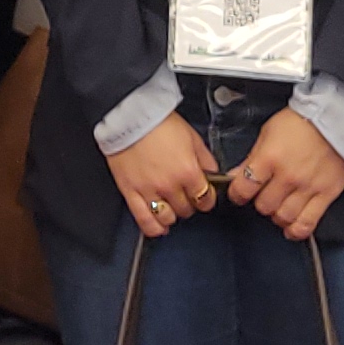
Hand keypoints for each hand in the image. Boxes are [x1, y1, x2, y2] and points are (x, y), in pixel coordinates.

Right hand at [106, 113, 222, 241]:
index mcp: (188, 172)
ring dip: (172, 215)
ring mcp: (149, 191)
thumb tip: (214, 175)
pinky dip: (153, 228)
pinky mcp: (130, 192)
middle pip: (186, 210)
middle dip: (188, 203)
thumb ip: (206, 160)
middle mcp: (170, 186)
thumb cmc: (160, 123)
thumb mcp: (192, 138)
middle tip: (184, 194)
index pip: (205, 200)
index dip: (206, 198)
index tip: (202, 195)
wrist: (130, 115)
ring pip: (167, 218)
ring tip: (171, 206)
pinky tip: (159, 227)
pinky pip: (143, 220)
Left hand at [225, 108, 343, 240]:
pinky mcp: (326, 195)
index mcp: (270, 158)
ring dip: (277, 215)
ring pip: (283, 217)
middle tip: (264, 195)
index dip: (237, 194)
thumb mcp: (268, 132)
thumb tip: (235, 175)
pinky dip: (296, 230)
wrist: (336, 119)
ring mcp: (308, 187)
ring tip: (278, 206)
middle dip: (260, 202)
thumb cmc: (301, 122)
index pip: (244, 188)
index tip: (239, 193)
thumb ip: (252, 158)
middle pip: (264, 206)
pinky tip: (290, 228)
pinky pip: (308, 222)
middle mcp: (288, 176)